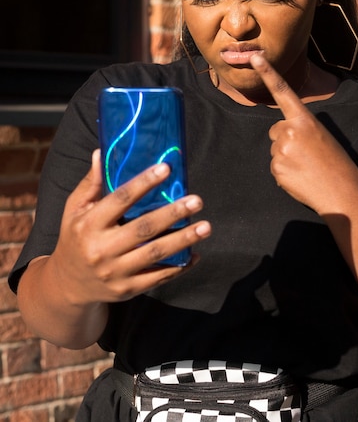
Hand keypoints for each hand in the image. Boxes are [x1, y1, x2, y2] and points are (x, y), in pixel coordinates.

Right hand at [50, 149, 210, 305]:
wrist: (67, 286)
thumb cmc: (75, 238)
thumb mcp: (74, 210)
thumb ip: (90, 183)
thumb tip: (101, 153)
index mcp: (89, 225)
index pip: (119, 200)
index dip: (143, 183)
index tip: (166, 169)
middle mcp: (102, 249)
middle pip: (143, 229)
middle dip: (173, 213)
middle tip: (197, 200)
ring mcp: (116, 272)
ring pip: (155, 254)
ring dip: (183, 240)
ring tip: (205, 227)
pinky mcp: (127, 289)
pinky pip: (158, 277)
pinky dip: (179, 267)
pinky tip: (195, 255)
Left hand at [250, 54, 357, 212]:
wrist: (342, 193)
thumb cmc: (336, 164)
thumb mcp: (322, 136)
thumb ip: (301, 129)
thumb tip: (282, 135)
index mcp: (305, 119)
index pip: (282, 91)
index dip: (267, 72)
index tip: (255, 56)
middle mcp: (289, 130)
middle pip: (275, 130)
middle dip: (285, 140)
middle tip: (307, 155)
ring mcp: (280, 150)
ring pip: (275, 149)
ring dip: (286, 158)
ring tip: (307, 167)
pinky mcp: (275, 168)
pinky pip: (274, 167)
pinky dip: (285, 173)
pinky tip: (301, 178)